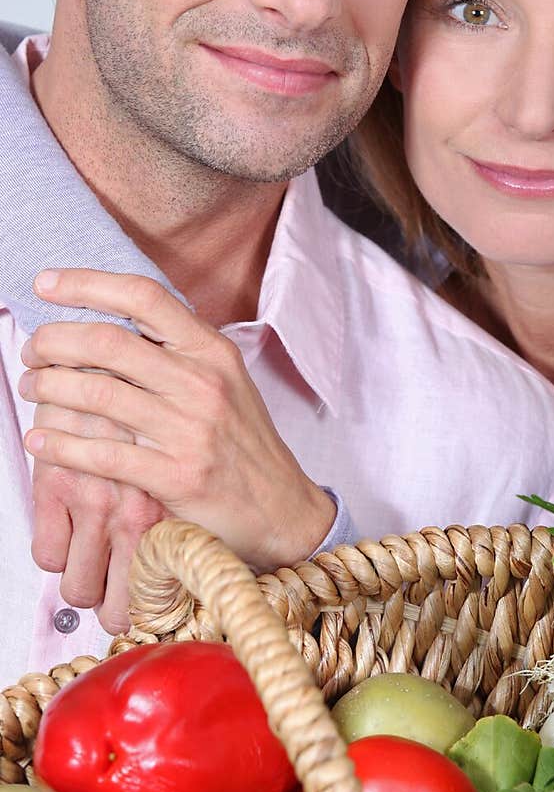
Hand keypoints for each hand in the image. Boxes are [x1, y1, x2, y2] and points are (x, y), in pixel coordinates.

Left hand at [19, 269, 336, 570]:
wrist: (282, 508)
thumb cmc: (243, 442)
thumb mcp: (226, 381)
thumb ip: (178, 350)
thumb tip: (112, 319)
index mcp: (213, 351)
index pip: (144, 296)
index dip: (86, 283)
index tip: (46, 284)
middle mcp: (203, 383)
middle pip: (108, 341)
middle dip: (53, 341)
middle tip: (32, 351)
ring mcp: (190, 430)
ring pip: (98, 392)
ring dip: (49, 387)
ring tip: (33, 387)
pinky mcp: (176, 476)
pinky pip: (102, 454)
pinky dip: (60, 444)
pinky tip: (39, 439)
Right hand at [30, 402, 166, 634]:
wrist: (114, 363)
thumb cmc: (157, 411)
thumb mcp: (183, 458)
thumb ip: (179, 499)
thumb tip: (183, 552)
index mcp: (173, 508)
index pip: (166, 593)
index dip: (154, 609)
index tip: (149, 609)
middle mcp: (137, 513)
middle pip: (120, 609)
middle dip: (115, 611)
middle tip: (114, 595)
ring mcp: (94, 506)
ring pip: (78, 590)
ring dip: (82, 587)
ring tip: (87, 570)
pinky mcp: (55, 492)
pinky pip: (48, 556)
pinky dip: (54, 555)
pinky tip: (63, 539)